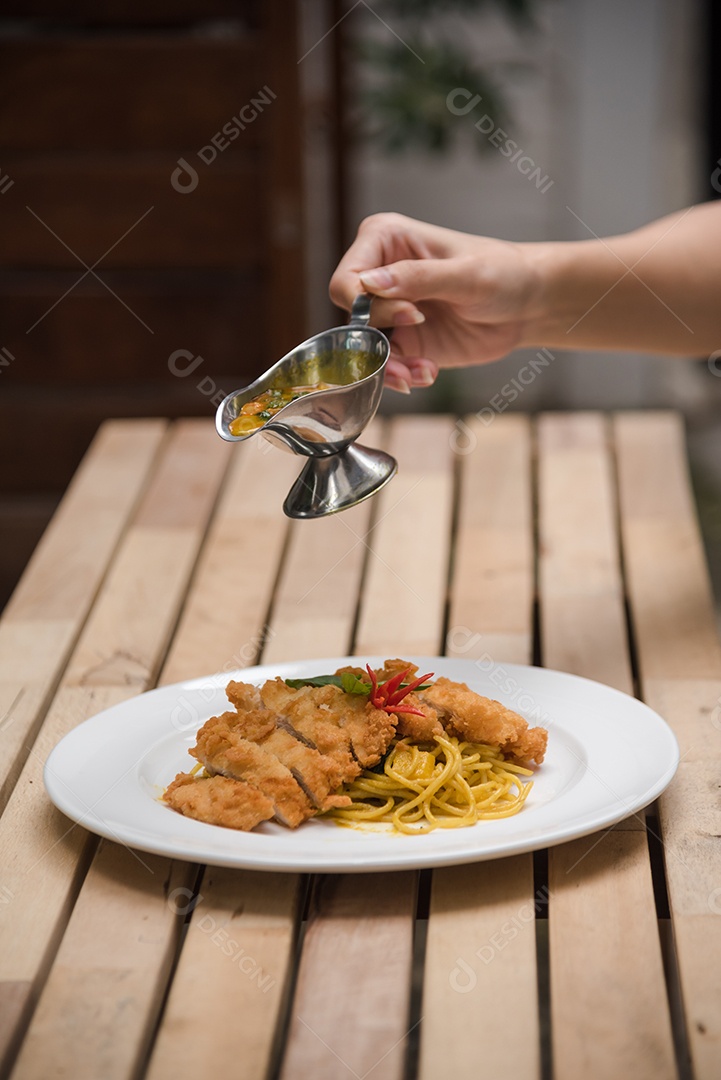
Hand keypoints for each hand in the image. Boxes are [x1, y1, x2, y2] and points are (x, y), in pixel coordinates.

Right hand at [329, 213, 541, 391]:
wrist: (526, 305)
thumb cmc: (502, 272)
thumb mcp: (465, 274)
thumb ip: (418, 277)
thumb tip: (369, 283)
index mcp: (384, 240)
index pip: (347, 279)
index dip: (368, 305)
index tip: (412, 313)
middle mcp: (379, 274)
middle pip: (352, 317)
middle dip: (377, 342)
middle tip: (413, 355)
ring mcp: (389, 310)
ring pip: (364, 347)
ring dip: (389, 367)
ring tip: (421, 373)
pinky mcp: (403, 340)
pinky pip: (386, 365)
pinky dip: (403, 375)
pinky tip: (429, 372)